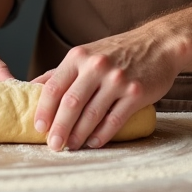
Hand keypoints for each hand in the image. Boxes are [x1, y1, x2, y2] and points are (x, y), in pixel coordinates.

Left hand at [31, 26, 180, 150]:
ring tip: (71, 146)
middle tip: (53, 145)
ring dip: (79, 135)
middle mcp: (96, 66)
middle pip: (70, 103)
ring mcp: (117, 80)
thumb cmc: (117, 52)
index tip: (38, 127)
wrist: (158, 45)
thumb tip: (33, 88)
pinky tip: (93, 143)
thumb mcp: (87, 54)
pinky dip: (102, 135)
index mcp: (79, 56)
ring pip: (92, 114)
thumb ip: (62, 71)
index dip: (44, 110)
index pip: (54, 86)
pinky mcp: (135, 93)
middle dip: (59, 128)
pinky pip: (114, 119)